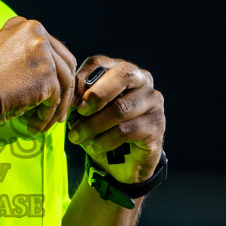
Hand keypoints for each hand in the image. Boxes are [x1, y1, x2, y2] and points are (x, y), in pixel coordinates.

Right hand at [0, 16, 77, 132]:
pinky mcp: (47, 75)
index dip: (55, 71)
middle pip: (64, 63)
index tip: (52, 88)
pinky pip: (55, 100)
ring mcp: (44, 53)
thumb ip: (19, 52)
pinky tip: (35, 125)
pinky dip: (47, 116)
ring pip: (63, 83)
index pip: (52, 48)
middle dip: (63, 89)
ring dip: (56, 107)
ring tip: (46, 122)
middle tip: (58, 109)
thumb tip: (36, 69)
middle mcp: (37, 34)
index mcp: (26, 26)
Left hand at [66, 56, 164, 183]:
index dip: (81, 79)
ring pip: (121, 107)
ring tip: (77, 137)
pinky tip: (95, 146)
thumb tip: (70, 98)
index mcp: (122, 70)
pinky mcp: (156, 125)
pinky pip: (126, 130)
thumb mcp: (85, 113)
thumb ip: (79, 100)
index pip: (99, 63)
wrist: (122, 162)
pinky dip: (105, 140)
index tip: (69, 102)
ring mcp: (153, 102)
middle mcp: (143, 80)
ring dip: (94, 124)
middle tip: (79, 112)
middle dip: (96, 95)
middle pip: (122, 75)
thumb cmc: (102, 129)